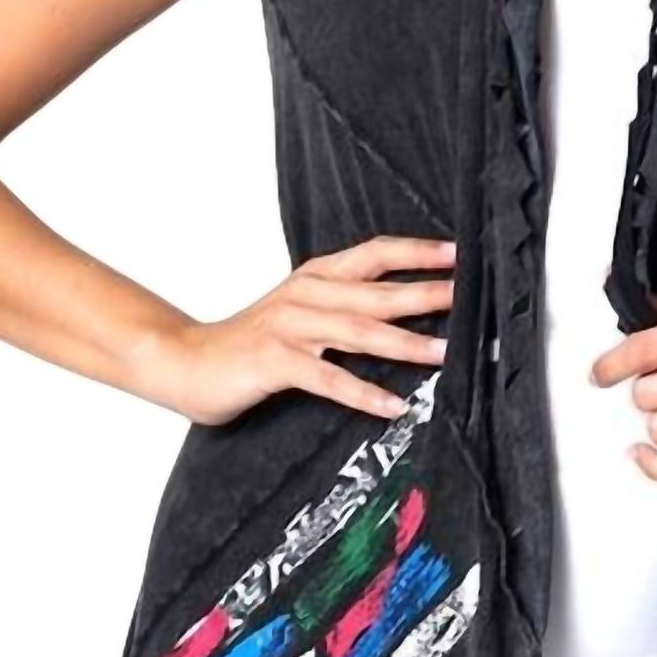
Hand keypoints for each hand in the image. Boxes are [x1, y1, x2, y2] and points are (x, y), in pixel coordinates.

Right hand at [148, 234, 454, 427]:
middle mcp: (307, 294)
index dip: (419, 251)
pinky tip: (391, 405)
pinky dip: (362, 393)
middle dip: (428, 294)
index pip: (377, 253)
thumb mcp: (301, 310)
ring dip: (406, 343)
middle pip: (378, 291)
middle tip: (470, 300)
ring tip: (444, 354)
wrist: (187, 359)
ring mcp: (290, 326)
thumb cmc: (252, 341)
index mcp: (317, 276)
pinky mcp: (275, 361)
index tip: (461, 254)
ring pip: (359, 332)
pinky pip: (327, 379)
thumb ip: (346, 306)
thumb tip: (404, 312)